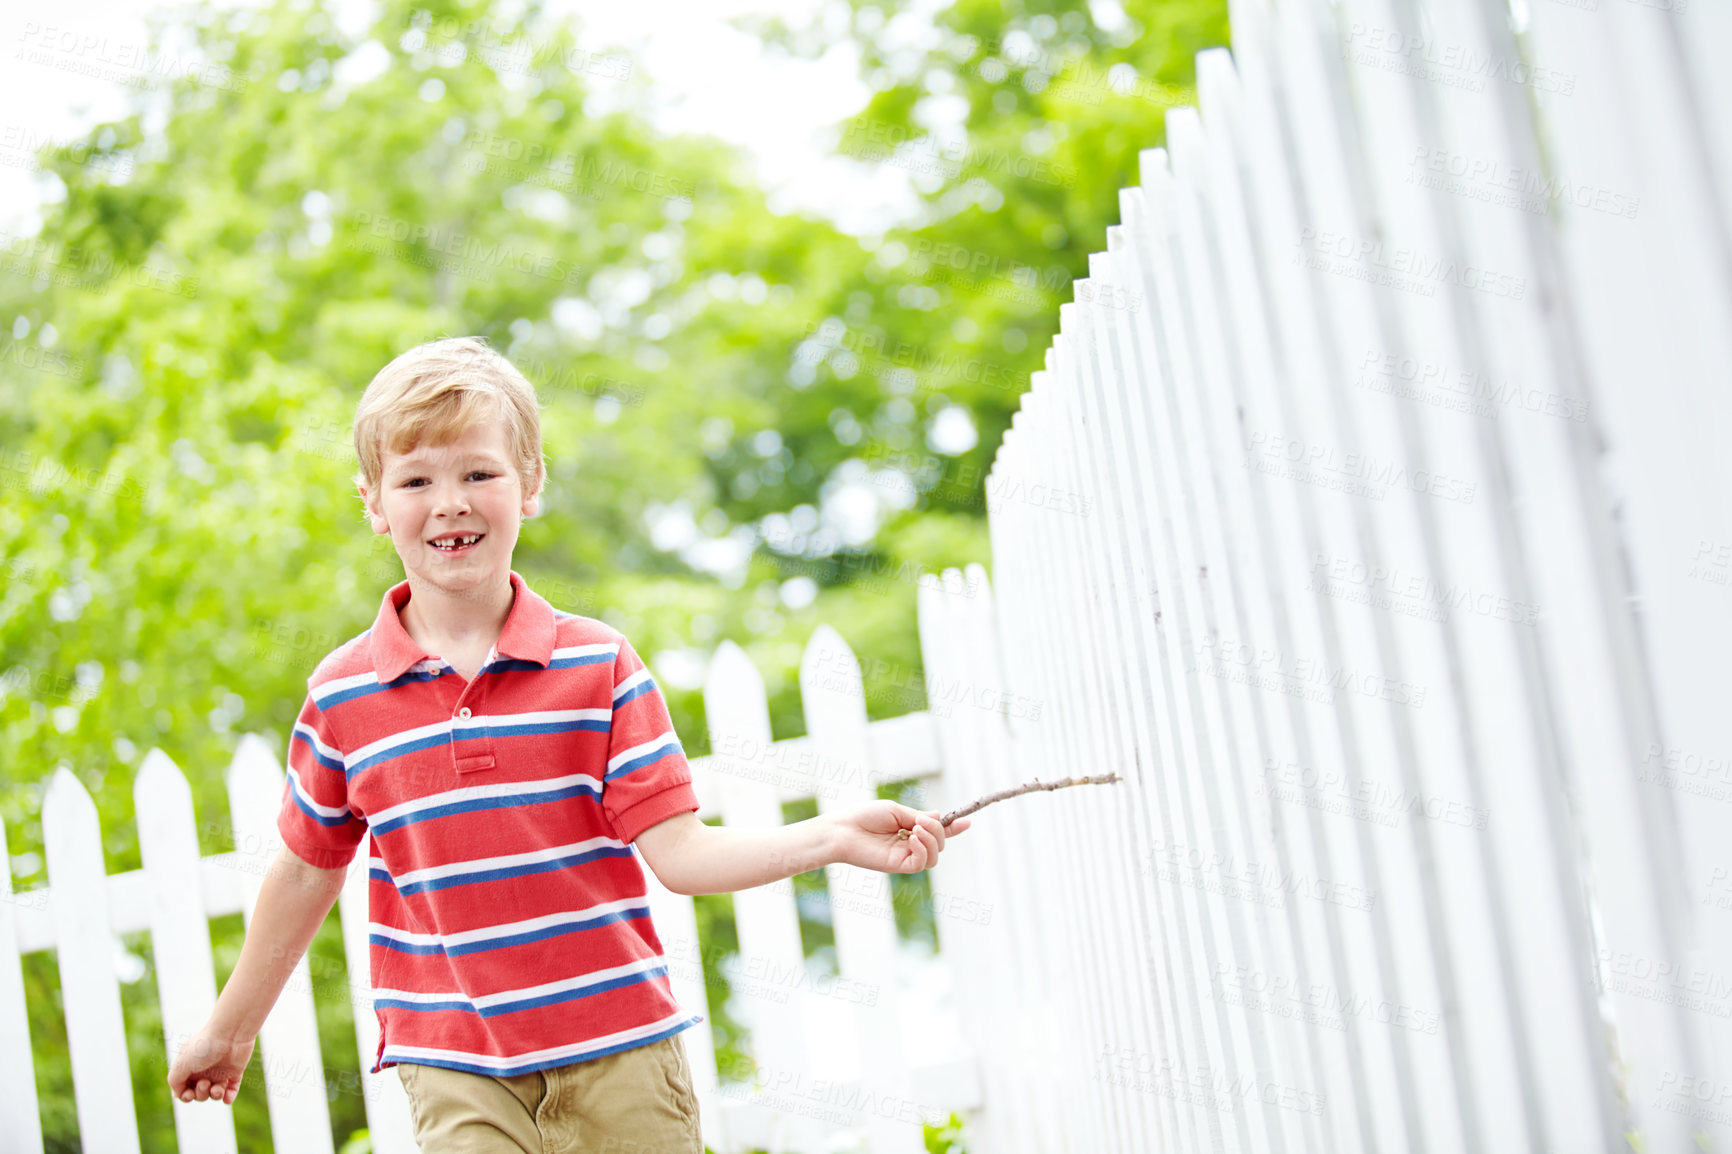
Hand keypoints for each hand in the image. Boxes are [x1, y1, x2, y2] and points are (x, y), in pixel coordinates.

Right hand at [166, 1024, 254, 1104]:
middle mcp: (203, 1070)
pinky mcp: (234, 1072)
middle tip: (205, 1083)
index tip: (189, 1094)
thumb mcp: (181, 1065)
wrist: (230, 1034)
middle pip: (199, 1094)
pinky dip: (229, 1097)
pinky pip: (231, 1090)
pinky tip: (227, 1097)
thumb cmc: (203, 1047)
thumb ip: (174, 1082)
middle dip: (200, 1094)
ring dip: (214, 1096)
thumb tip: (179, 1094)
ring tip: (218, 1088)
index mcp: (189, 1067)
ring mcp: (219, 1071)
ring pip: (214, 1094)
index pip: (183, 1089)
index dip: (185, 1096)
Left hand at [827, 800, 970, 874]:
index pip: (936, 832)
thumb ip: (919, 817)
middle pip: (939, 844)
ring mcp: (905, 857)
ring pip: (934, 856)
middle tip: (922, 821)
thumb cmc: (865, 817)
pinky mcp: (898, 866)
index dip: (953, 828)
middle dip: (938, 830)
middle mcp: (910, 845)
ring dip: (932, 841)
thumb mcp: (897, 811)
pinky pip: (921, 863)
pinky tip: (912, 839)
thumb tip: (940, 815)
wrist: (843, 830)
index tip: (967, 821)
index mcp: (910, 829)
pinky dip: (923, 850)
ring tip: (916, 829)